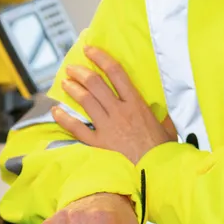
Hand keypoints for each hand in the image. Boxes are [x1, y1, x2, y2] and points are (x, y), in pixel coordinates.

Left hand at [52, 46, 175, 164]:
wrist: (155, 173)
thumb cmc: (163, 152)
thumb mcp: (167, 127)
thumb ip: (160, 115)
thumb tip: (160, 109)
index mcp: (137, 104)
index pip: (116, 73)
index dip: (101, 58)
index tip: (89, 50)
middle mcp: (120, 112)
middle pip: (95, 84)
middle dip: (80, 72)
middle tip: (71, 68)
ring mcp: (107, 128)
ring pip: (85, 101)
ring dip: (72, 89)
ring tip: (64, 83)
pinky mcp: (98, 144)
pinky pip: (77, 128)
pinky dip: (64, 118)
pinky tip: (56, 112)